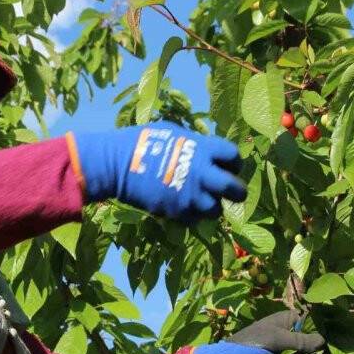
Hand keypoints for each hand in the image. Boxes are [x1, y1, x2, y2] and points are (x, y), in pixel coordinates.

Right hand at [69, 122, 245, 222]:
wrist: (116, 164)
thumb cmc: (142, 141)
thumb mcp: (174, 133)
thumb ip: (195, 145)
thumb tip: (206, 152)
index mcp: (203, 149)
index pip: (234, 156)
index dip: (234, 162)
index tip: (229, 166)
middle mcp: (203, 174)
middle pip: (235, 189)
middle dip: (237, 192)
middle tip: (233, 192)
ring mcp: (190, 196)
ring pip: (216, 210)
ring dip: (212, 206)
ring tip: (202, 201)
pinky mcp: (177, 212)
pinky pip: (194, 219)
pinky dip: (192, 215)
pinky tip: (183, 207)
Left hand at [190, 310, 325, 353]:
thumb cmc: (249, 345)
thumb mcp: (275, 340)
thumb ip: (299, 340)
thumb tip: (324, 341)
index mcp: (289, 319)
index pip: (314, 321)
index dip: (321, 332)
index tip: (322, 345)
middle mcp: (291, 332)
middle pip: (315, 341)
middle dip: (316, 353)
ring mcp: (289, 349)